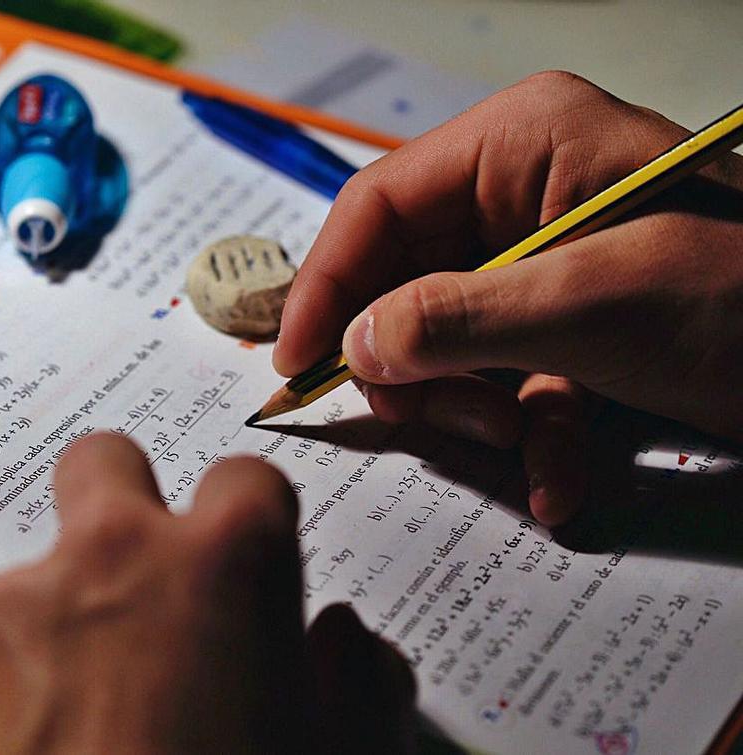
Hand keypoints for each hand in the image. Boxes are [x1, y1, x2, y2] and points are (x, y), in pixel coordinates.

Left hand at [0, 433, 414, 753]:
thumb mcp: (344, 754)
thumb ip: (358, 680)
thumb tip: (339, 640)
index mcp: (224, 561)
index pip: (243, 478)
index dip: (247, 525)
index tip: (240, 572)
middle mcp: (110, 554)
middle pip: (103, 462)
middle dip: (119, 503)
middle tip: (130, 587)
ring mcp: (7, 607)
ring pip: (26, 588)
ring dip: (48, 640)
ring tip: (68, 738)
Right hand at [275, 71, 742, 526]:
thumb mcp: (596, 304)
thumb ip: (459, 318)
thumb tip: (354, 343)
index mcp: (521, 142)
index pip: (379, 204)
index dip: (325, 284)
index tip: (294, 363)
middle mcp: (523, 190)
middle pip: (405, 278)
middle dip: (415, 361)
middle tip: (420, 418)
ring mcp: (546, 259)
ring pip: (449, 337)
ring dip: (474, 406)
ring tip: (523, 444)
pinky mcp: (572, 320)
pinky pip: (511, 374)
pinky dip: (529, 431)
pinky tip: (559, 481)